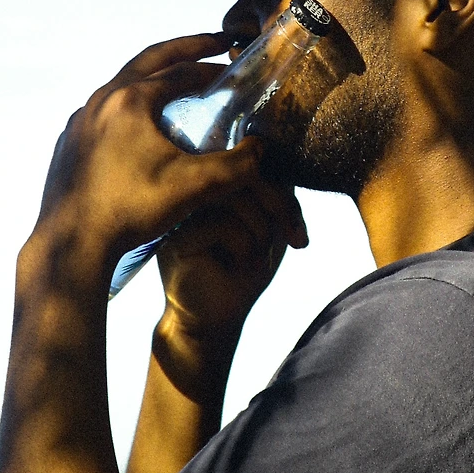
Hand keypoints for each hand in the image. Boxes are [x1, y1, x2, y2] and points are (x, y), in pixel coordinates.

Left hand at [28, 34, 271, 284]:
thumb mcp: (196, 187)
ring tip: (178, 85)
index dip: (212, 68)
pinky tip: (142, 129)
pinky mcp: (69, 144)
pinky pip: (105, 114)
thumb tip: (261, 149)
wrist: (73, 245)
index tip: (231, 66)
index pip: (181, 71)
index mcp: (130, 100)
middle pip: (149, 61)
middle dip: (184, 50)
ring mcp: (79, 122)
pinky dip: (130, 108)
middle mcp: (100, 101)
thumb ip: (238, 165)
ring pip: (123, 86)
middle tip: (212, 43)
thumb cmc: (132, 210)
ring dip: (154, 80)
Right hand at [157, 170, 307, 345]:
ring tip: (254, 256)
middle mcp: (197, 190)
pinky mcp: (176, 233)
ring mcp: (183, 209)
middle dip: (280, 208)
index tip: (297, 231)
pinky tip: (236, 266)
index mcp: (216, 184)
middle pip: (247, 173)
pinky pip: (223, 224)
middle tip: (291, 239)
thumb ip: (275, 190)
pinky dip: (243, 247)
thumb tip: (276, 153)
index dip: (282, 194)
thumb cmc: (243, 272)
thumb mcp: (271, 227)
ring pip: (237, 196)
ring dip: (261, 231)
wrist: (216, 319)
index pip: (254, 165)